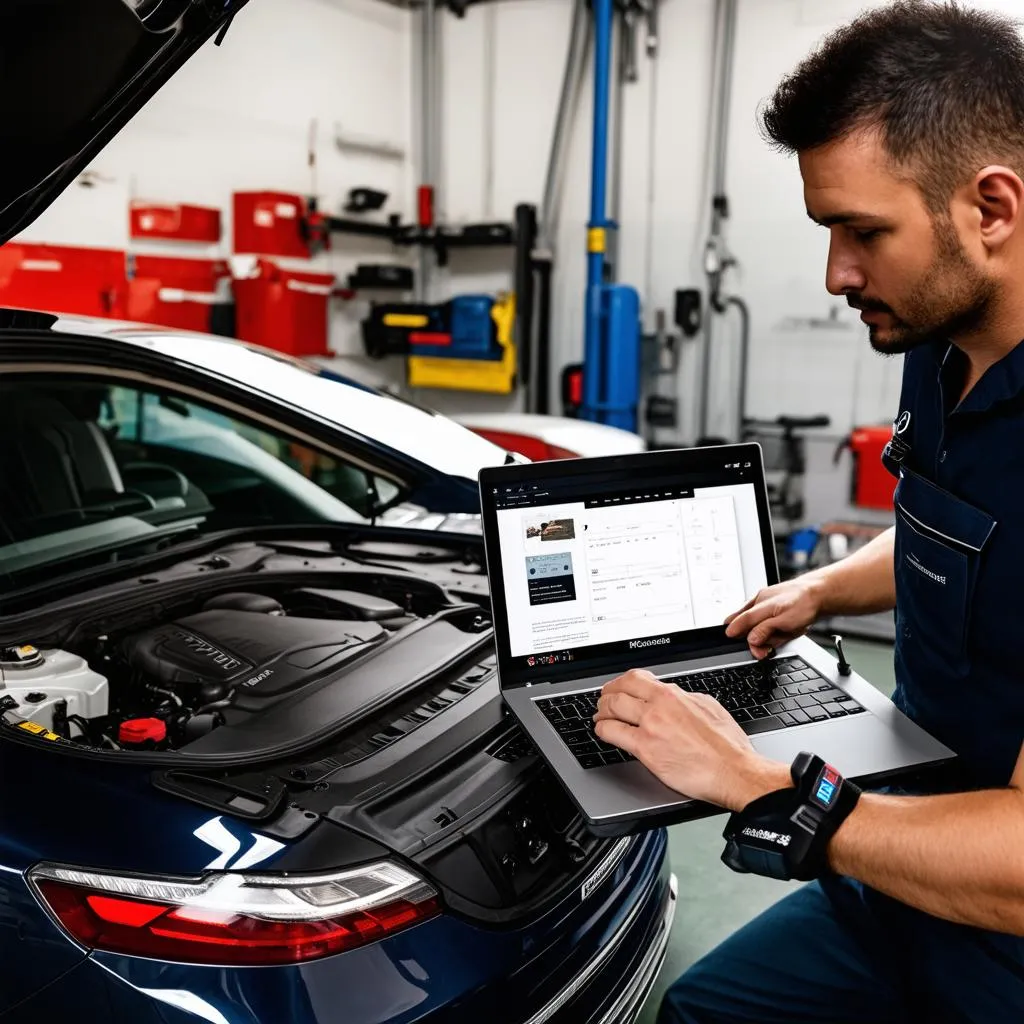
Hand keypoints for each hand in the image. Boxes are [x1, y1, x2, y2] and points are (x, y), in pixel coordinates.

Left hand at [592, 670, 790, 810]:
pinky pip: (613, 733)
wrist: (734, 771)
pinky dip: (603, 730)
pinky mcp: (646, 749)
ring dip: (601, 711)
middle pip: (618, 691)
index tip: (618, 687)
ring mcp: (650, 727)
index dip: (620, 682)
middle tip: (603, 701)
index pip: (636, 678)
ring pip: (611, 709)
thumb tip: (674, 696)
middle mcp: (659, 707)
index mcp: (674, 694)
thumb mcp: (708, 707)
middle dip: (606, 695)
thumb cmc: (728, 745)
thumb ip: (685, 699)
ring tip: (601, 716)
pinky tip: (603, 732)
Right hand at [724, 575, 827, 657]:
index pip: (743, 619)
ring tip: (784, 633)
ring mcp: (766, 599)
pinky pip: (765, 617)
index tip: (729, 636)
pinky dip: (769, 625)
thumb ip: (766, 630)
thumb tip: (750, 639)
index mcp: (762, 605)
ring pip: (758, 621)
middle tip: (766, 649)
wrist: (820, 592)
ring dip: (768, 632)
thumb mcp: (786, 622)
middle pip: (749, 623)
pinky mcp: (772, 601)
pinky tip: (782, 628)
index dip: (734, 629)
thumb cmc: (805, 605)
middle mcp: (760, 600)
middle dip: (757, 637)